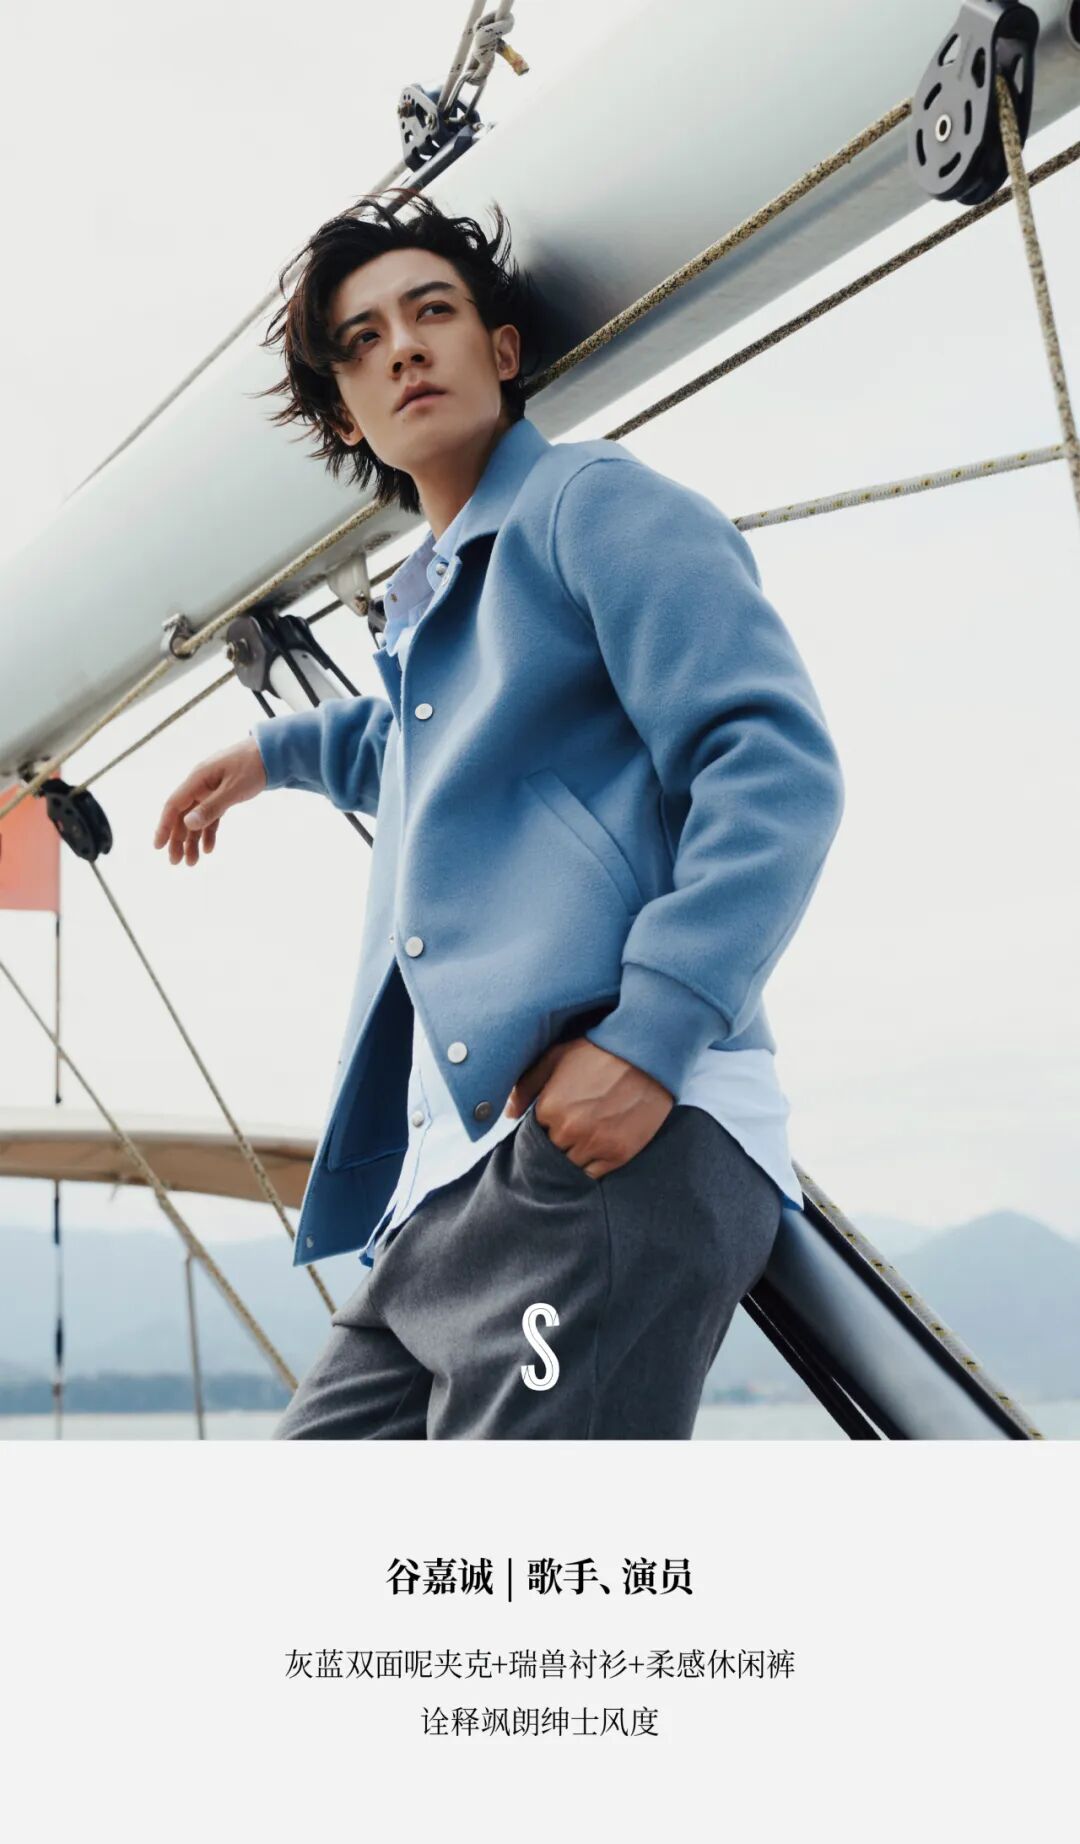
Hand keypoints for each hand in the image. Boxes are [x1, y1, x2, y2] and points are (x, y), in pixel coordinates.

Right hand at [152, 737, 266, 865]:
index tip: (158, 846)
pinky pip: (211, 816)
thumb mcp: (234, 789)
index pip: (174, 805)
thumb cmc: (253, 767)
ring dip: (192, 840)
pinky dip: (209, 832)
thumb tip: (187, 824)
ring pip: (196, 818)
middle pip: (182, 815)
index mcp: (198, 780)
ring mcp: (210, 790)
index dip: (164, 826)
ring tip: (192, 862)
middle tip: (175, 862)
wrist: (271, 752)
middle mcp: (200, 785)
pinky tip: (208, 848)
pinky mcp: (222, 794)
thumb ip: (212, 807)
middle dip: (177, 840)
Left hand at [506, 1038, 673, 1178]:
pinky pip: (593, 1174)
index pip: (534, 1134)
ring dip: (572, 1158)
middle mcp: (569, 1130)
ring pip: (570, 1167)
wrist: (646, 1054)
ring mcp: (595, 1144)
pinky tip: (594, 1152)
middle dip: (556, 1145)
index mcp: (550, 1108)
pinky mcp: (618, 1153)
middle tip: (569, 1132)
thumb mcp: (556, 1057)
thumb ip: (527, 1086)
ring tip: (582, 1142)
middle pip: (550, 1153)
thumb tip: (509, 1114)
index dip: (543, 1129)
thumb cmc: (599, 1052)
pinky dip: (591, 1167)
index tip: (554, 1122)